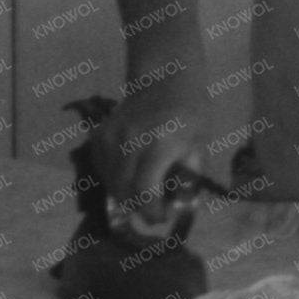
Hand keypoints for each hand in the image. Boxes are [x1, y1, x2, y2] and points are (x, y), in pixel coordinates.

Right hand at [94, 83, 207, 226]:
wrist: (165, 80)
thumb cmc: (190, 112)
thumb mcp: (200, 144)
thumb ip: (189, 177)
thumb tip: (178, 209)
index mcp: (161, 143)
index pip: (145, 189)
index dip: (151, 210)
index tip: (161, 218)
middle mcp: (131, 141)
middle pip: (124, 191)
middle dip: (138, 208)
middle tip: (152, 212)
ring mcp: (111, 137)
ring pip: (110, 183)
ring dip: (125, 196)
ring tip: (143, 194)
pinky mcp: (98, 136)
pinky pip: (102, 170)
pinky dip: (114, 180)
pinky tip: (130, 177)